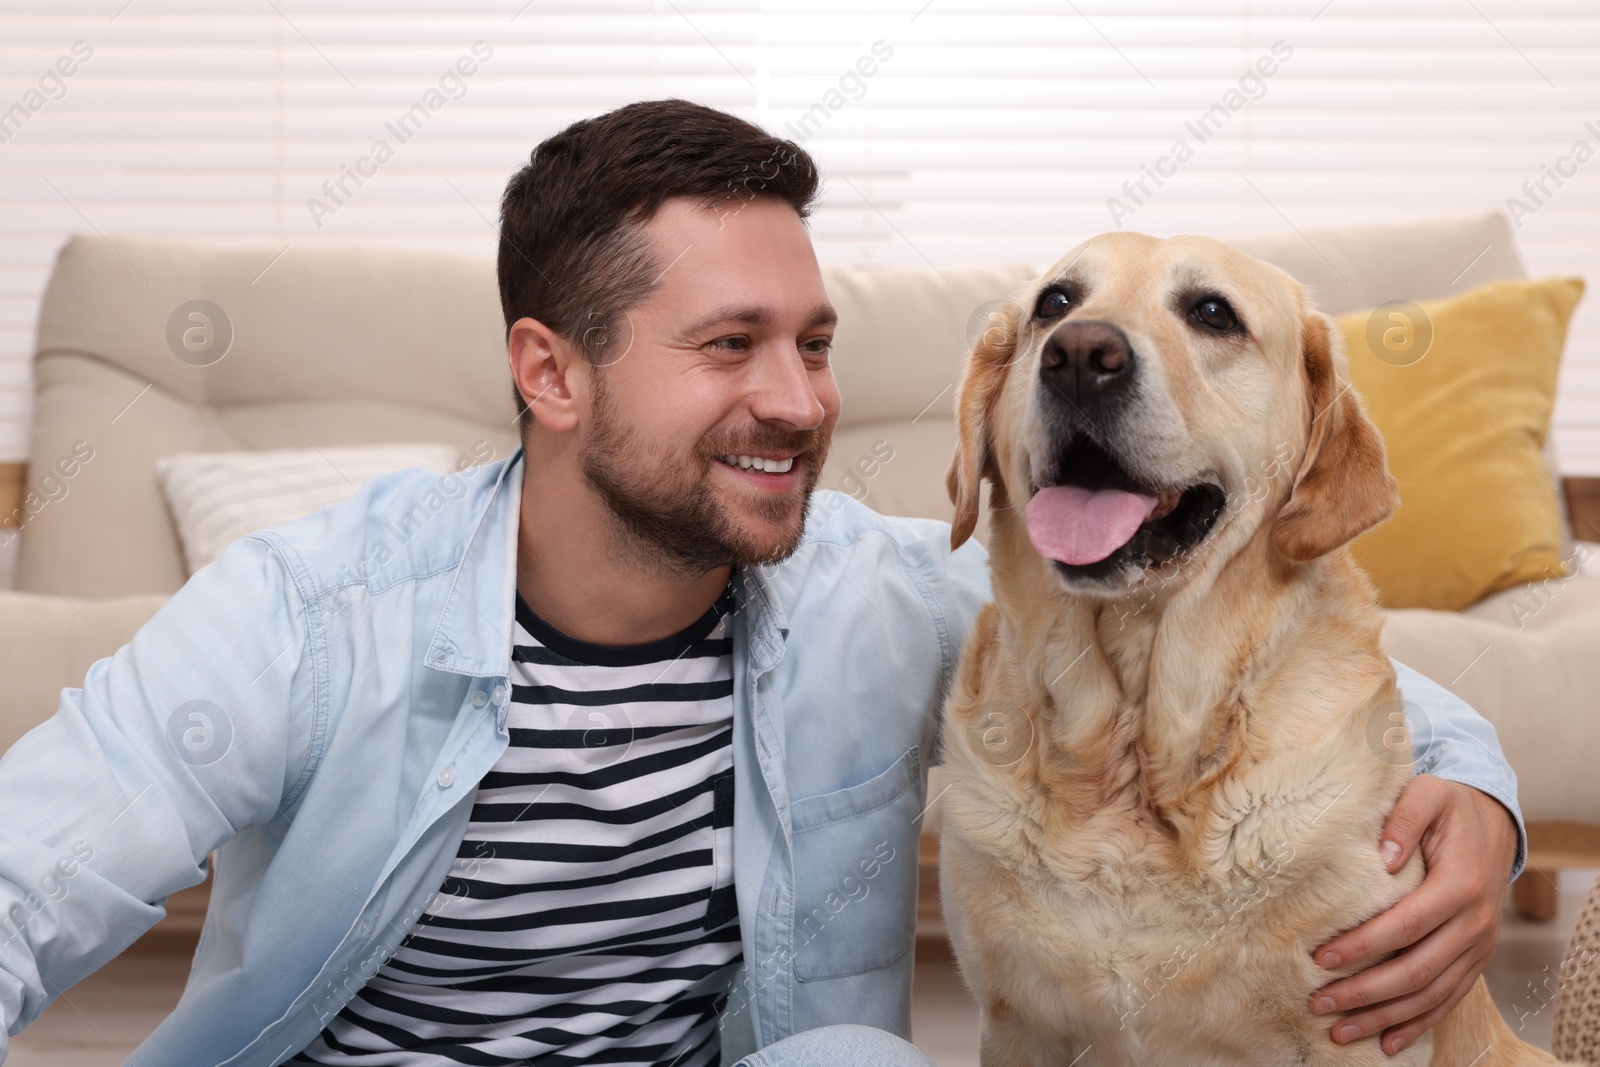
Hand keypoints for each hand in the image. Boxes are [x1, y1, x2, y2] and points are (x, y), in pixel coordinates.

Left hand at [1305, 774, 1517, 1054]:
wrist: (1494, 824)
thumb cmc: (1449, 806)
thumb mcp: (1428, 794)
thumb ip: (1404, 818)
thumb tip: (1382, 856)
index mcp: (1460, 886)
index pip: (1405, 925)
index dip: (1364, 945)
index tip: (1321, 957)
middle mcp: (1474, 924)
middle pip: (1415, 970)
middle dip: (1364, 993)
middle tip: (1317, 1001)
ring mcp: (1479, 947)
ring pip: (1430, 994)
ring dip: (1385, 1017)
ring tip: (1340, 1032)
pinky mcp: (1476, 959)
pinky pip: (1449, 999)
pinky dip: (1419, 1023)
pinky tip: (1388, 1042)